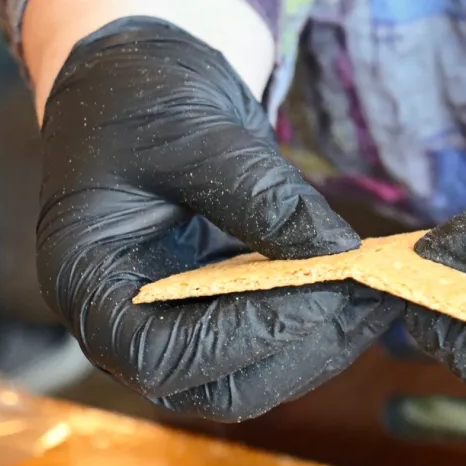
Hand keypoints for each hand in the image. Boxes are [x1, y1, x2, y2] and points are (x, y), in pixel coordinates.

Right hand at [37, 17, 400, 420]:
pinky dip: (317, 323)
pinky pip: (267, 340)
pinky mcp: (214, 308)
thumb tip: (339, 252)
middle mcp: (124, 319)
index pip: (157, 354)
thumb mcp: (193, 131)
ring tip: (381, 295)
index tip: (319, 294)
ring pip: (251, 374)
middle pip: (213, 385)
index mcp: (85, 280)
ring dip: (320, 343)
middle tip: (369, 302)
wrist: (138, 79)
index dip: (240, 337)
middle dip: (298, 350)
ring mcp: (171, 321)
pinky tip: (361, 289)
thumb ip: (260, 195)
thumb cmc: (139, 95)